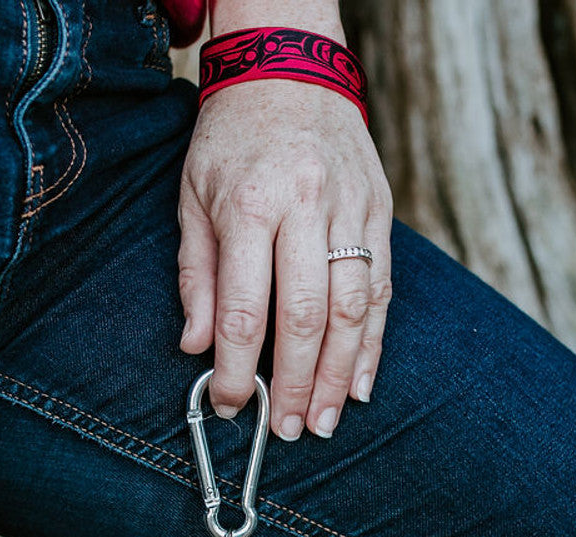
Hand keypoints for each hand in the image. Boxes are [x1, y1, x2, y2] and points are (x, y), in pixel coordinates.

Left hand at [176, 76, 392, 440]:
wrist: (289, 67)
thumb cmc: (231, 139)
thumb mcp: (192, 199)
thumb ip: (196, 277)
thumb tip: (197, 347)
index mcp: (250, 205)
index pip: (245, 309)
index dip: (238, 369)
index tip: (231, 405)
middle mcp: (305, 208)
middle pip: (306, 317)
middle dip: (297, 384)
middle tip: (291, 430)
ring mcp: (350, 209)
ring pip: (353, 309)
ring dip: (341, 375)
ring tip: (327, 420)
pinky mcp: (381, 211)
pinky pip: (383, 289)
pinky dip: (374, 343)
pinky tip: (362, 383)